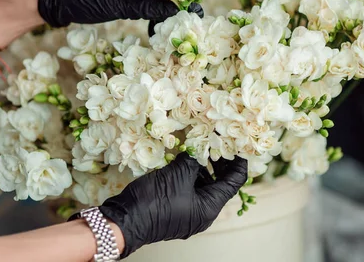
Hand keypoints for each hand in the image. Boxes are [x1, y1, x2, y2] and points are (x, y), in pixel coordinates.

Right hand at [99, 153, 247, 257]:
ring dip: (204, 167)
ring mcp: (189, 213)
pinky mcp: (176, 209)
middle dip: (220, 162)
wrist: (125, 221)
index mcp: (209, 208)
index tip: (236, 143)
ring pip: (204, 187)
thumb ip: (192, 159)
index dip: (238, 161)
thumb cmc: (155, 200)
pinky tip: (184, 160)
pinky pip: (190, 190)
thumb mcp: (177, 174)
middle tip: (217, 142)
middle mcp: (203, 214)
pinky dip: (190, 175)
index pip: (234, 182)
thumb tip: (197, 149)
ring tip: (200, 147)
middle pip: (221, 185)